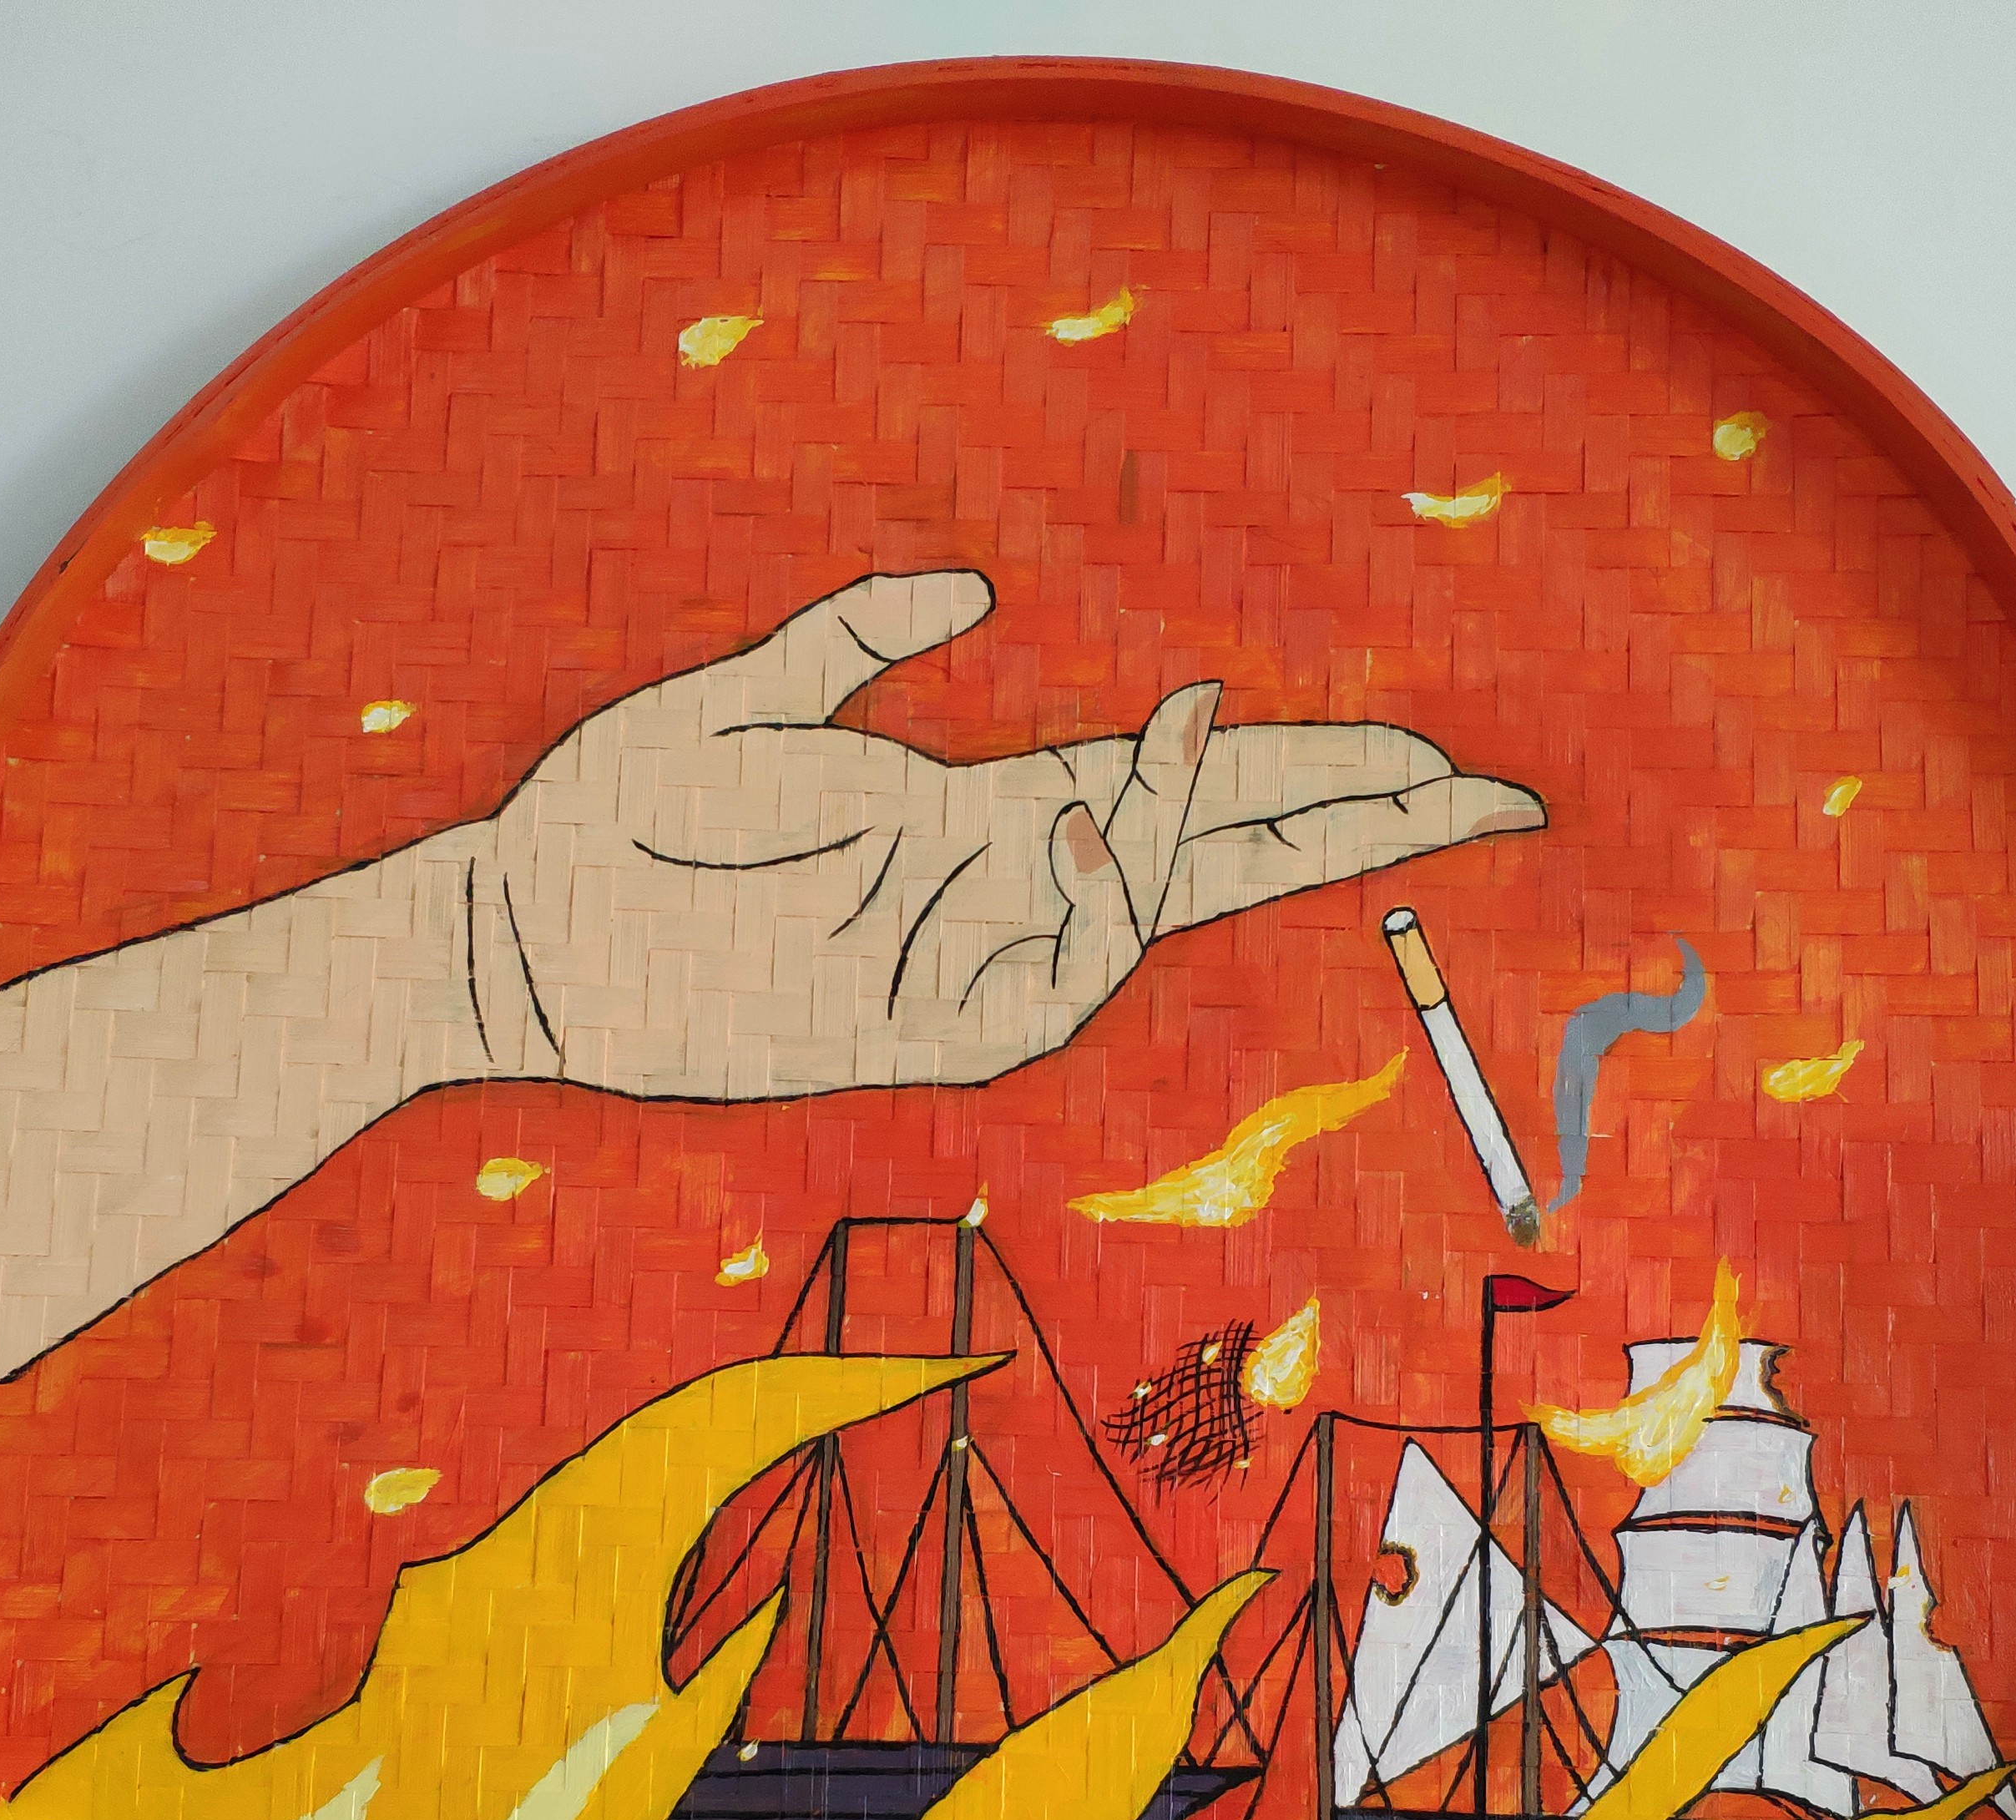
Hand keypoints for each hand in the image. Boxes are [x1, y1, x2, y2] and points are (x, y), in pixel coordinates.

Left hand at [455, 572, 1544, 1096]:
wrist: (522, 922)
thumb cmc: (618, 813)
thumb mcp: (745, 697)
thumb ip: (855, 633)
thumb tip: (976, 592)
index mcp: (987, 806)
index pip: (1188, 788)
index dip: (1312, 774)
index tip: (1434, 757)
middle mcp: (1004, 885)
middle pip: (1219, 855)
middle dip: (1352, 827)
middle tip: (1493, 800)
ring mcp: (968, 962)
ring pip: (1151, 914)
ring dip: (1207, 830)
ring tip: (1244, 739)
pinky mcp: (916, 1032)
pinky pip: (1050, 982)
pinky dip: (1090, 905)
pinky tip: (1096, 816)